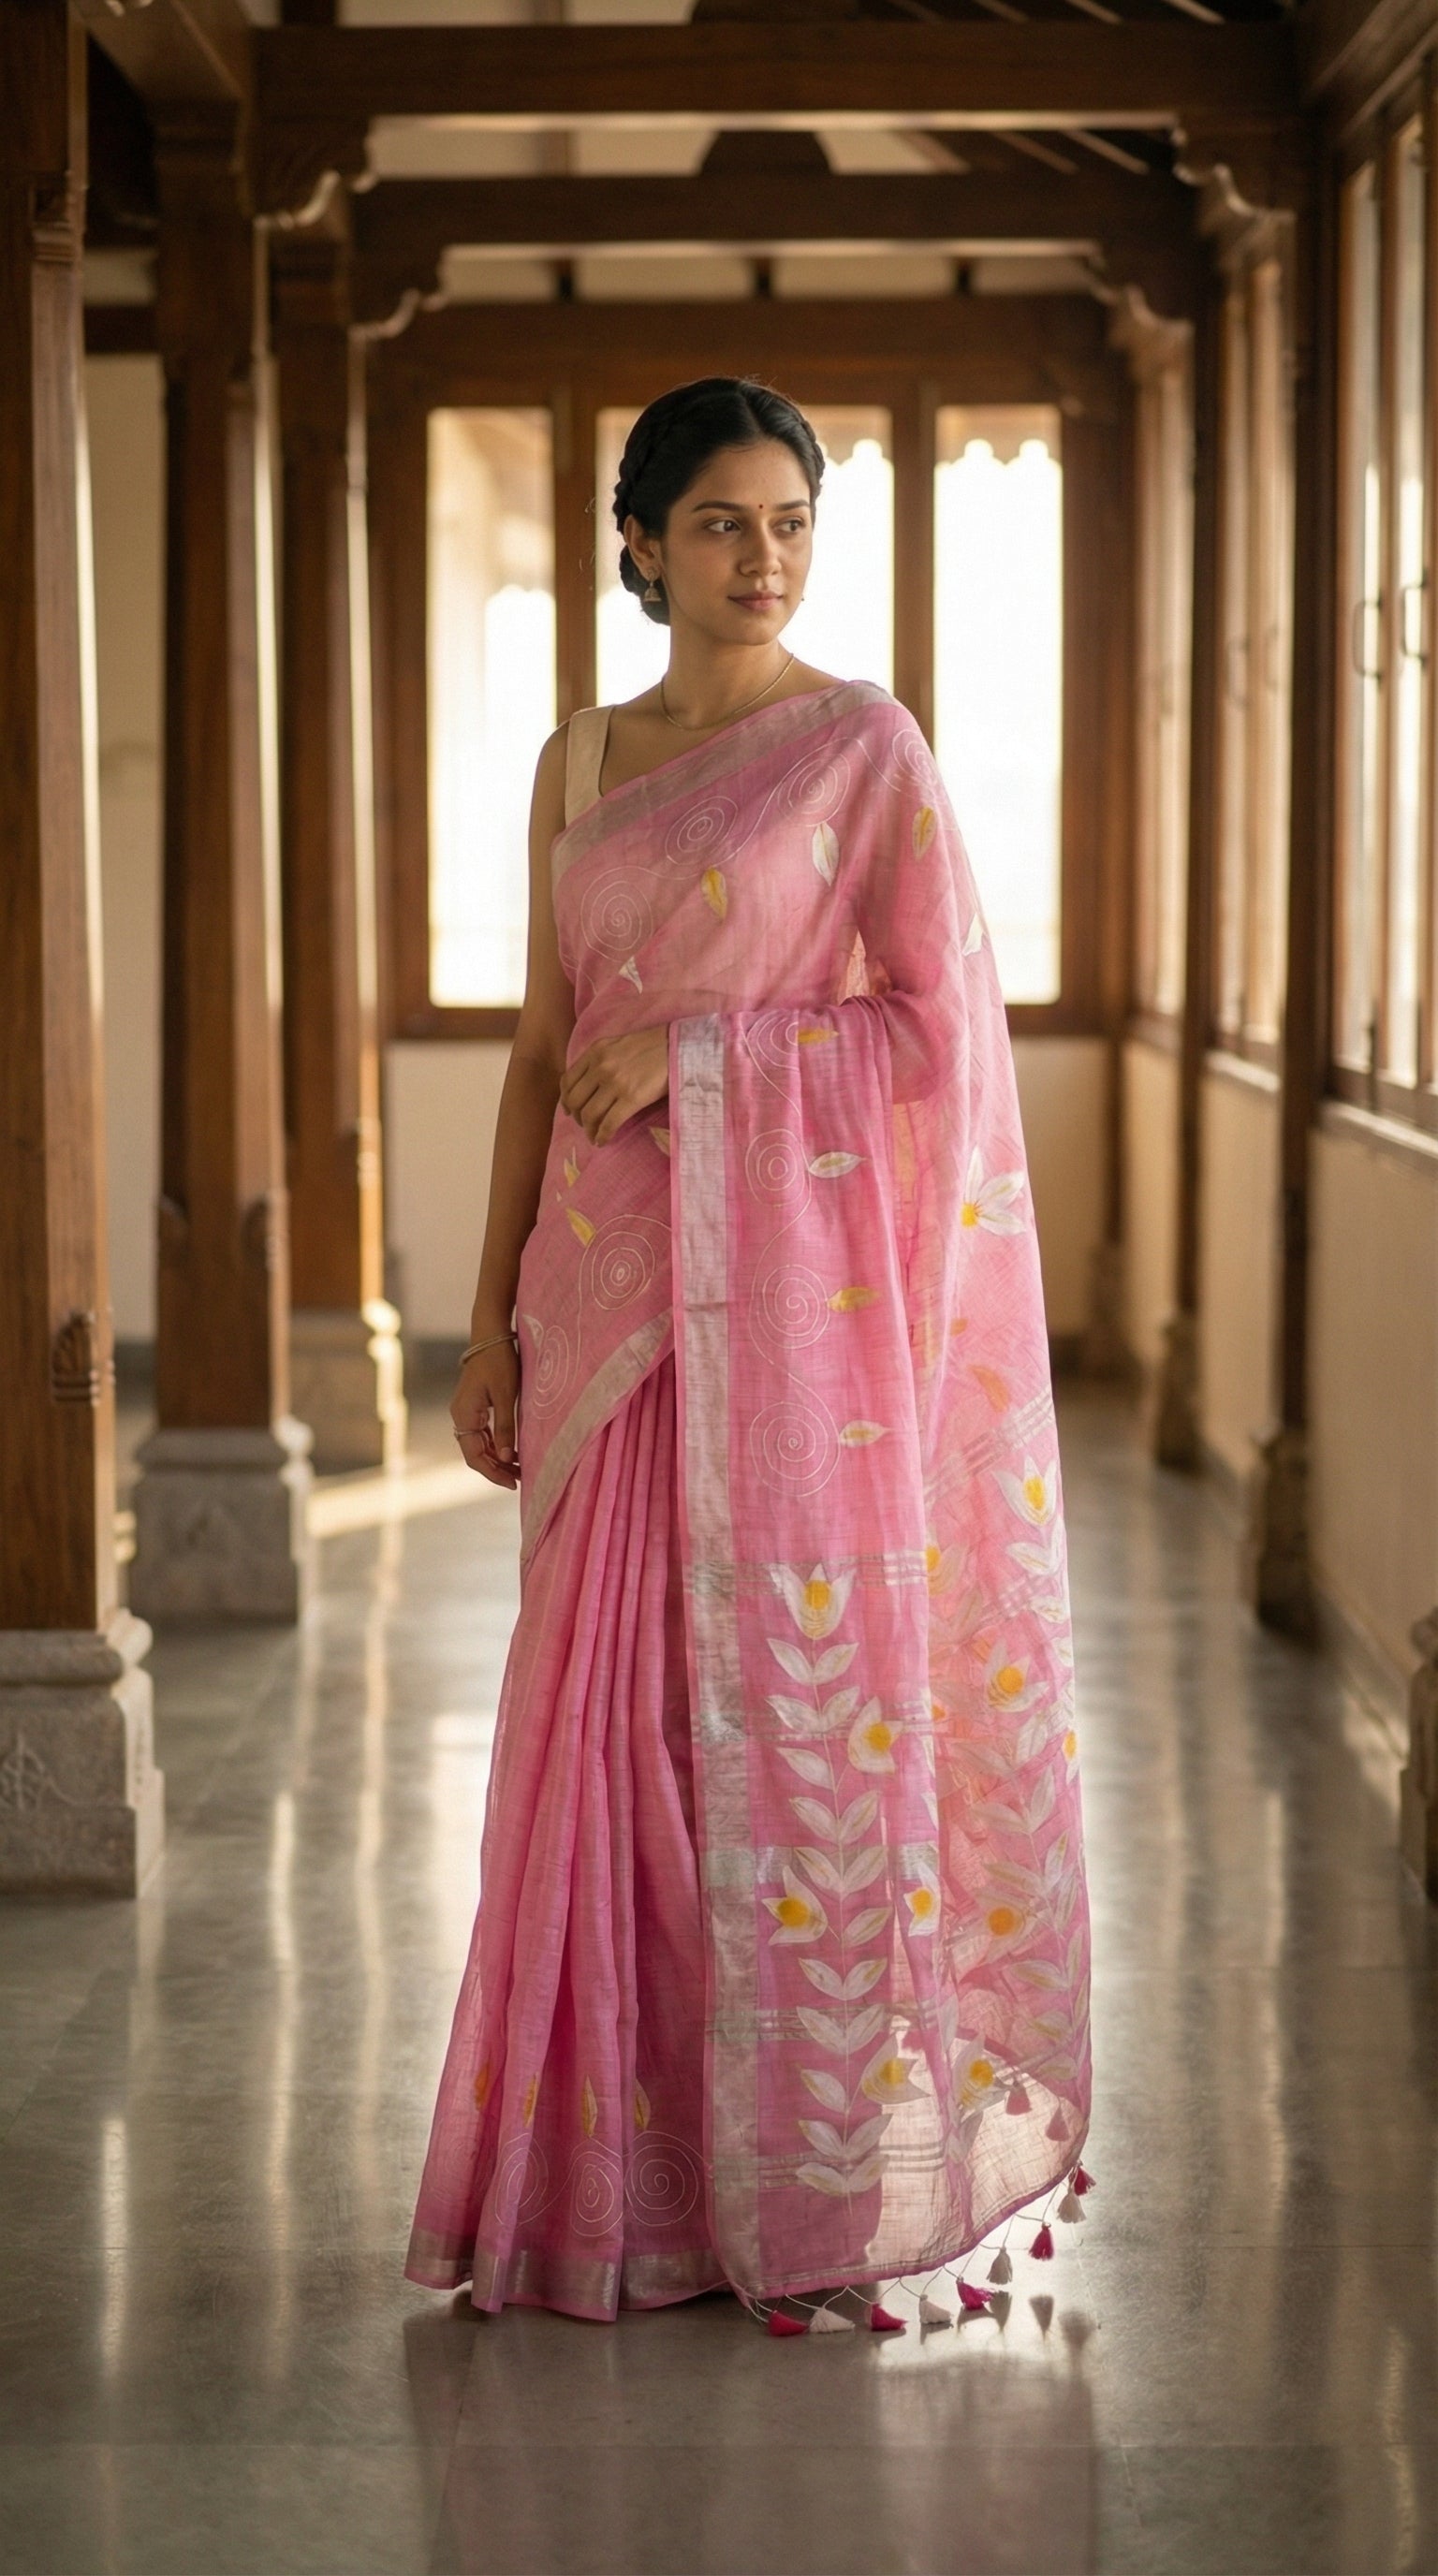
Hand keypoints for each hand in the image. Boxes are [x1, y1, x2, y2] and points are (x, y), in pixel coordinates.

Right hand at [451, 1340, 520, 1489]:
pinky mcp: (474, 1406)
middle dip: (496, 1469)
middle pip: (475, 1453)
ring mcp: (465, 1411)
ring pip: (478, 1445)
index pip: (474, 1456)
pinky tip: (511, 1451)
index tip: (513, 1482)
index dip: (493, 1472)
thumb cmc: (499, 1361)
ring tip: (519, 1469)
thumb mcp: (506, 1395)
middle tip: (520, 1479)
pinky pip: (481, 1433)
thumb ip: (505, 1427)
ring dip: (496, 1458)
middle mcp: (460, 1415)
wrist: (491, 1334)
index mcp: (464, 1415)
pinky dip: (495, 1445)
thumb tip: (505, 1457)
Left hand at [559, 1024, 668, 1145]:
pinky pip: (609, 1123)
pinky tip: (603, 1141)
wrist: (679, 1047)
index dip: (566, 1100)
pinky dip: (602, 1136)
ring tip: (594, 1136)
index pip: (568, 1080)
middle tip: (585, 1125)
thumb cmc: (653, 1046)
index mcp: (596, 1052)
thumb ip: (601, 1060)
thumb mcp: (619, 1044)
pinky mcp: (631, 1098)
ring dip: (589, 1130)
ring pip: (589, 1114)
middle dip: (577, 1117)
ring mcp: (615, 1083)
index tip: (570, 1110)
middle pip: (575, 1100)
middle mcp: (601, 1067)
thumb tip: (590, 1085)